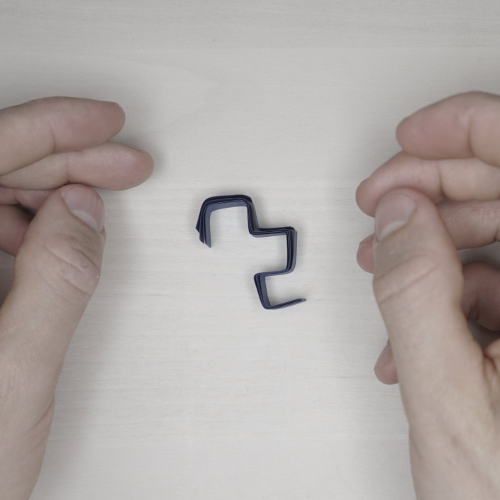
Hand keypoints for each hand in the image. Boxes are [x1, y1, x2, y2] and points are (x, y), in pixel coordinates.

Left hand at [0, 97, 152, 499]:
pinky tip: (59, 235)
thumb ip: (55, 283)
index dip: (50, 129)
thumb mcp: (16, 375)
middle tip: (121, 160)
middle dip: (64, 160)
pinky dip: (33, 225)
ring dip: (49, 191)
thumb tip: (83, 211)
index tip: (104, 121)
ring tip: (96, 201)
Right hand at [356, 92, 499, 498]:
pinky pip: (494, 282)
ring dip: (430, 241)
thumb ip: (414, 295)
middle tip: (381, 199)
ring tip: (383, 260)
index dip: (468, 128)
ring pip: (497, 237)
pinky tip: (411, 317)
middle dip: (433, 186)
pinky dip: (445, 287)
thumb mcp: (446, 396)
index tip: (411, 136)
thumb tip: (397, 216)